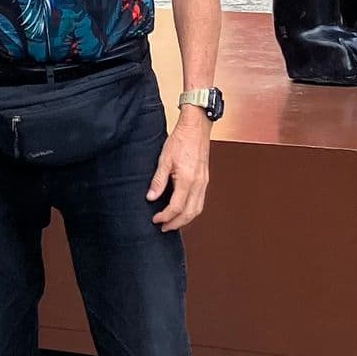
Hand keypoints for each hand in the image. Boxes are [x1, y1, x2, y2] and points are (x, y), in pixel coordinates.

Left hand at [148, 108, 210, 231]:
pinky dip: (191, 210)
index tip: (155, 219)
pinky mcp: (205, 180)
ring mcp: (204, 183)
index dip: (165, 217)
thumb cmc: (181, 140)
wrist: (196, 128)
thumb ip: (158, 181)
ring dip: (185, 220)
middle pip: (189, 214)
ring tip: (172, 222)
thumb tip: (151, 197)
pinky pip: (200, 201)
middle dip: (176, 224)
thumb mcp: (164, 159)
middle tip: (163, 227)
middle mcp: (198, 184)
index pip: (176, 207)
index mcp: (187, 180)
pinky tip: (183, 210)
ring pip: (197, 209)